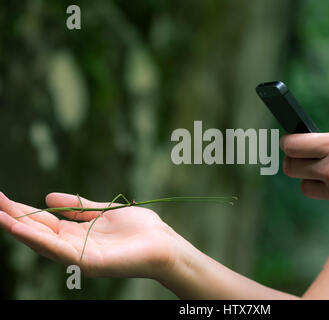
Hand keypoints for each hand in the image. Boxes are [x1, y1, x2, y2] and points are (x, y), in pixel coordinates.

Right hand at [0, 192, 179, 278]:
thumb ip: (78, 206)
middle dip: (15, 217)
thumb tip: (48, 196)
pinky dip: (38, 240)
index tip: (4, 199)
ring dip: (19, 229)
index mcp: (78, 233)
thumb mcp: (104, 211)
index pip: (45, 222)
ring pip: (43, 242)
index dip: (25, 211)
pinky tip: (20, 229)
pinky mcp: (88, 262)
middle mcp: (74, 246)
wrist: (163, 244)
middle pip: (39, 231)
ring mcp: (80, 256)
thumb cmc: (139, 229)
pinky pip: (59, 250)